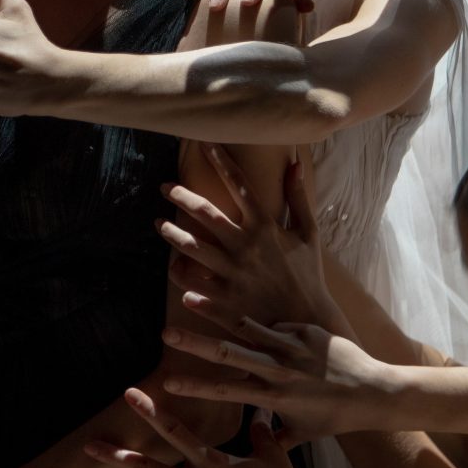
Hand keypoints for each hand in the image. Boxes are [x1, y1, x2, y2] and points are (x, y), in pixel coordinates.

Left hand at [160, 148, 341, 331]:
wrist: (308, 323)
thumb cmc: (308, 274)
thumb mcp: (308, 233)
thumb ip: (298, 197)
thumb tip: (294, 162)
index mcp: (266, 227)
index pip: (238, 185)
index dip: (221, 161)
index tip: (203, 144)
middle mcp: (245, 246)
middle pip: (204, 212)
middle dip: (180, 195)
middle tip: (165, 188)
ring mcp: (232, 273)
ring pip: (189, 246)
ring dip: (171, 233)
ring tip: (160, 224)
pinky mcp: (223, 299)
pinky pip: (189, 283)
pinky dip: (178, 273)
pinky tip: (173, 266)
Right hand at [161, 318, 397, 446]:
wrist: (376, 393)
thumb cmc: (337, 418)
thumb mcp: (303, 433)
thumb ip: (276, 438)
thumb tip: (256, 444)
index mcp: (274, 397)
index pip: (226, 390)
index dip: (195, 387)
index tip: (168, 382)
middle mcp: (279, 370)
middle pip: (228, 353)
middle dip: (195, 343)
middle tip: (167, 332)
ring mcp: (292, 347)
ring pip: (247, 328)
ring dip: (216, 313)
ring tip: (191, 297)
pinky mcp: (307, 331)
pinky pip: (277, 325)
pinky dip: (267, 327)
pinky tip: (264, 327)